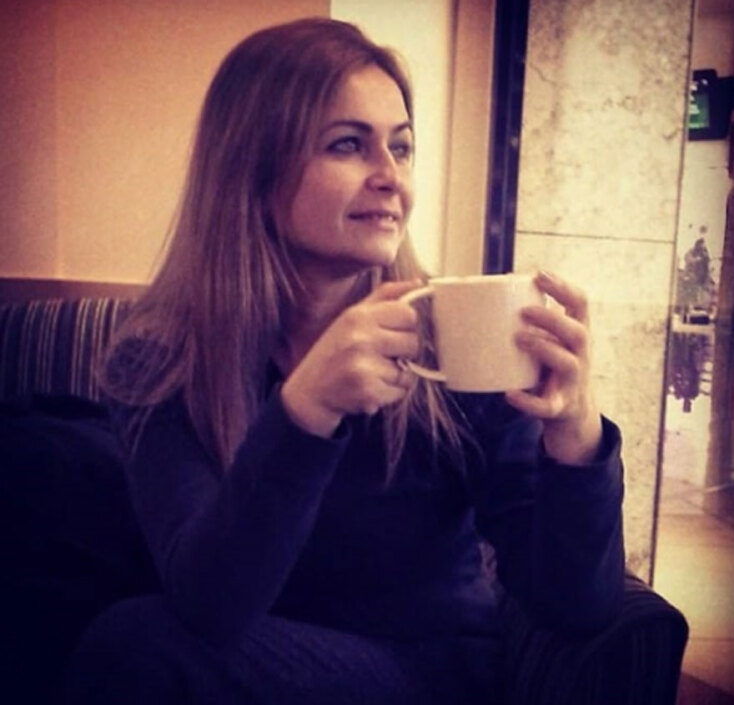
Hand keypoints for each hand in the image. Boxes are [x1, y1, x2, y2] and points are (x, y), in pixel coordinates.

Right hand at [280, 281, 419, 436]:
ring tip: (370, 374)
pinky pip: (400, 391)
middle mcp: (360, 338)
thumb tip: (418, 283)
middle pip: (413, 342)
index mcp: (358, 316)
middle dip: (402, 353)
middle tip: (378, 357)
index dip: (404, 326)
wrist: (308, 393)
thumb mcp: (351, 318)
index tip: (390, 334)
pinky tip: (368, 389)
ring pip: (408, 370)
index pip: (408, 313)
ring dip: (394, 376)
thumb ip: (384, 297)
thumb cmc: (333, 353)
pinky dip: (389, 394)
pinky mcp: (368, 391)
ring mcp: (364, 366)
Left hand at [505, 271, 602, 463]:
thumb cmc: (550, 367)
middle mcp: (581, 356)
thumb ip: (529, 323)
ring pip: (569, 364)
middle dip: (552, 319)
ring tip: (519, 338)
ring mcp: (573, 382)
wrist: (569, 412)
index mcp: (576, 335)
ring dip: (544, 348)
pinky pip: (547, 406)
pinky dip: (528, 401)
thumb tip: (480, 298)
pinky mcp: (560, 406)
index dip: (563, 288)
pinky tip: (510, 394)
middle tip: (524, 312)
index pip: (580, 305)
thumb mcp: (548, 341)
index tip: (539, 275)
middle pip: (577, 333)